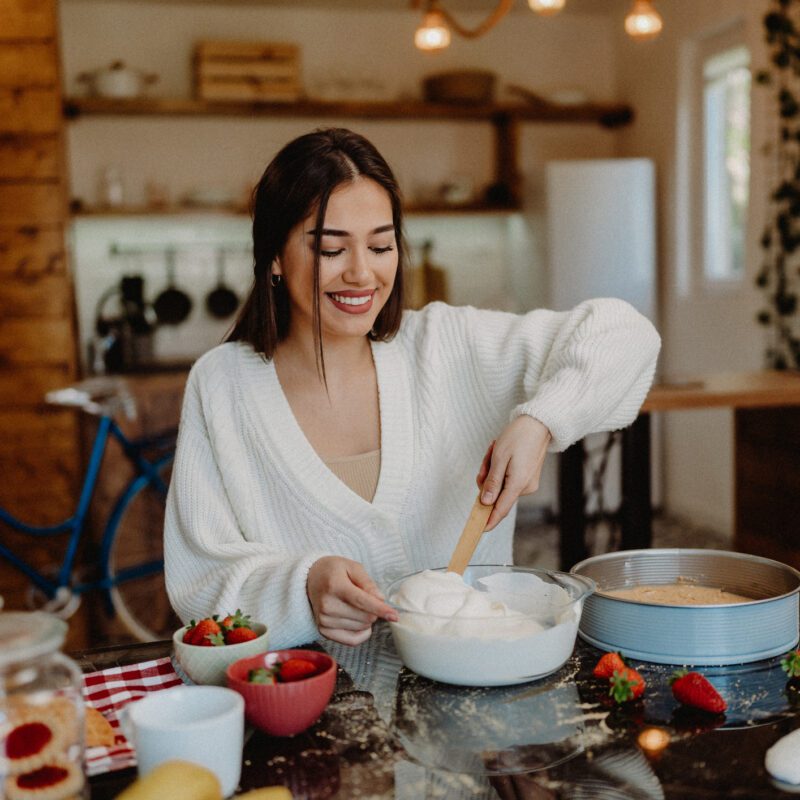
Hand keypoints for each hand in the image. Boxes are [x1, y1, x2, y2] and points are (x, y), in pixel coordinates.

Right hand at [307, 556, 397, 645]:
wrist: (310, 578)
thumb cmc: (334, 571)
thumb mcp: (352, 567)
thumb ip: (368, 583)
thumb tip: (380, 599)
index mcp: (335, 586)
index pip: (362, 602)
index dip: (381, 609)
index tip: (395, 615)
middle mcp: (327, 606)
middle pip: (365, 617)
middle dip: (374, 610)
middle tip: (366, 599)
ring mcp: (324, 620)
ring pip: (361, 628)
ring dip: (366, 619)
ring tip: (356, 606)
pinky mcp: (323, 631)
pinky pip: (352, 640)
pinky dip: (362, 633)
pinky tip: (359, 622)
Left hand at [476, 415, 550, 530]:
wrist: (538, 423)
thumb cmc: (518, 437)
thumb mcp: (499, 458)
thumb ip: (492, 483)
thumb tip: (485, 502)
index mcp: (518, 484)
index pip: (501, 509)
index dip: (489, 519)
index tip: (479, 529)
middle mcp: (525, 487)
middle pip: (496, 493)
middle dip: (486, 478)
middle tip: (487, 459)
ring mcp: (527, 482)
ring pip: (500, 484)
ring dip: (492, 470)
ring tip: (495, 451)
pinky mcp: (527, 476)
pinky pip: (507, 478)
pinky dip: (500, 468)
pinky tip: (501, 453)